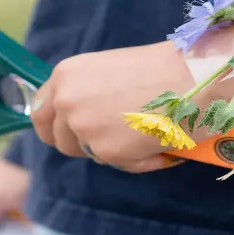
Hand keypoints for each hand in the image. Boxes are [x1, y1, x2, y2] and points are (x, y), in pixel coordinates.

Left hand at [30, 41, 199, 172]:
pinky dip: (142, 160)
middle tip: (116, 140)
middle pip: (60, 140)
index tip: (67, 135)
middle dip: (84, 145)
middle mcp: (66, 100)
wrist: (194, 75)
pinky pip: (120, 165)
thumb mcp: (109, 71)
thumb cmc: (162, 69)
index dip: (53, 127)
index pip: (39, 112)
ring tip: (147, 133)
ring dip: (116, 151)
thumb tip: (76, 122)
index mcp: (65, 75)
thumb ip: (85, 93)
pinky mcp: (105, 150)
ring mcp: (82, 126)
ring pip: (91, 155)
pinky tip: (160, 141)